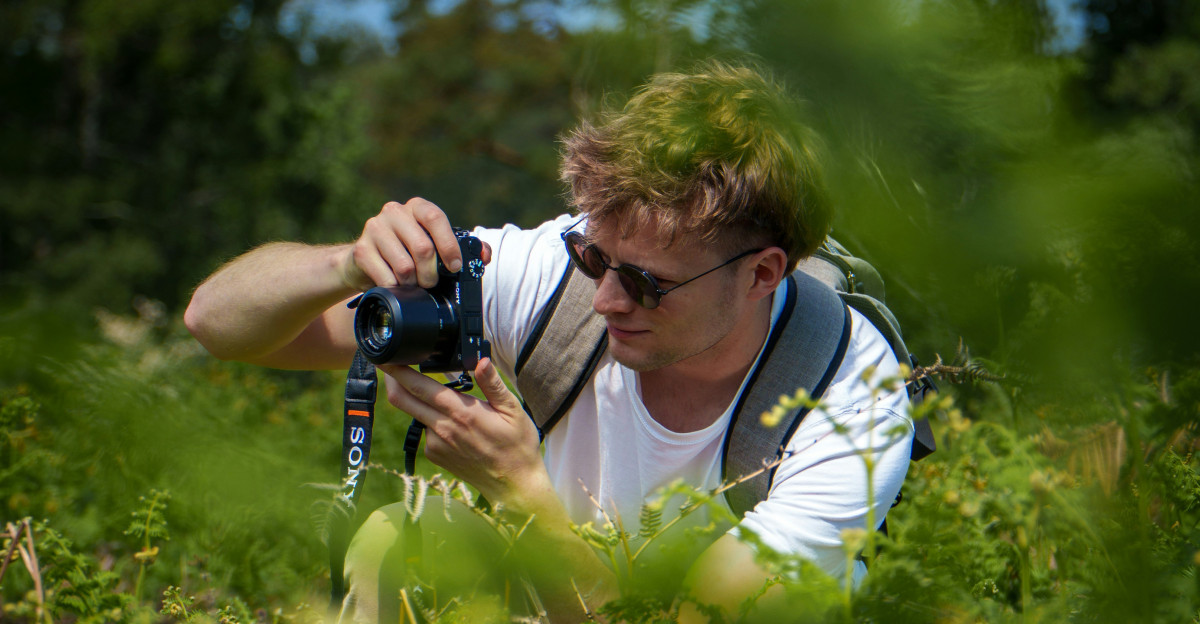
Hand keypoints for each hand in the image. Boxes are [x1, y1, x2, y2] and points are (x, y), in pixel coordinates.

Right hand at [339, 198, 492, 290]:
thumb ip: (464, 248)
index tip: (455, 267)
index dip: (448, 245)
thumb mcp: (435, 245)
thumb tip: (485, 256)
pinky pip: (385, 277)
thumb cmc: (408, 252)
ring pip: (404, 265)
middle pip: (422, 247)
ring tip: (413, 285)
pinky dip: (396, 288)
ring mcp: (374, 228)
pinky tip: (396, 286)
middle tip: (431, 283)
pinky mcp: (360, 249)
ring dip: (413, 283)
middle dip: (431, 274)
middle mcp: (394, 211)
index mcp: (417, 206)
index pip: (435, 217)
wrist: (365, 261)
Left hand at [381, 358, 547, 508]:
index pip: (419, 386)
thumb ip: (493, 384)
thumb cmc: (517, 445)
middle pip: (402, 400)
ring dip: (416, 401)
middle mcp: (442, 428)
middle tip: (388, 364)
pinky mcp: (435, 455)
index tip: (385, 357)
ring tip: (435, 394)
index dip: (397, 370)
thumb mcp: (513, 410)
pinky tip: (451, 422)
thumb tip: (481, 361)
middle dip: (391, 379)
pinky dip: (431, 420)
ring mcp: (436, 444)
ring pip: (415, 415)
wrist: (513, 485)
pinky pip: (425, 431)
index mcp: (461, 412)